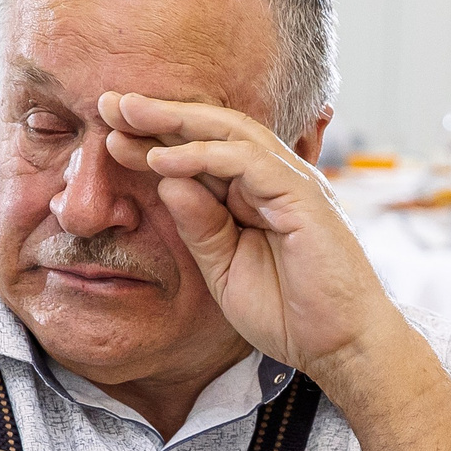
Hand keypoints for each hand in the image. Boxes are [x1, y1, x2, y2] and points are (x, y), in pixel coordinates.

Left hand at [98, 92, 408, 388]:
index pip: (203, 154)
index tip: (109, 136)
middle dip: (160, 115)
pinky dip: (204, 156)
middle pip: (214, 130)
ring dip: (175, 121)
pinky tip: (163, 159)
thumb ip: (200, 227)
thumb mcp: (225, 270)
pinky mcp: (304, 197)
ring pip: (230, 133)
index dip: (156, 140)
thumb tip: (167, 180)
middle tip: (107, 102)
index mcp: (257, 195)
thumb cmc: (292, 314)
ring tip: (126, 114)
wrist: (342, 347)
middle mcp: (276, 180)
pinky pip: (248, 163)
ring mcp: (293, 184)